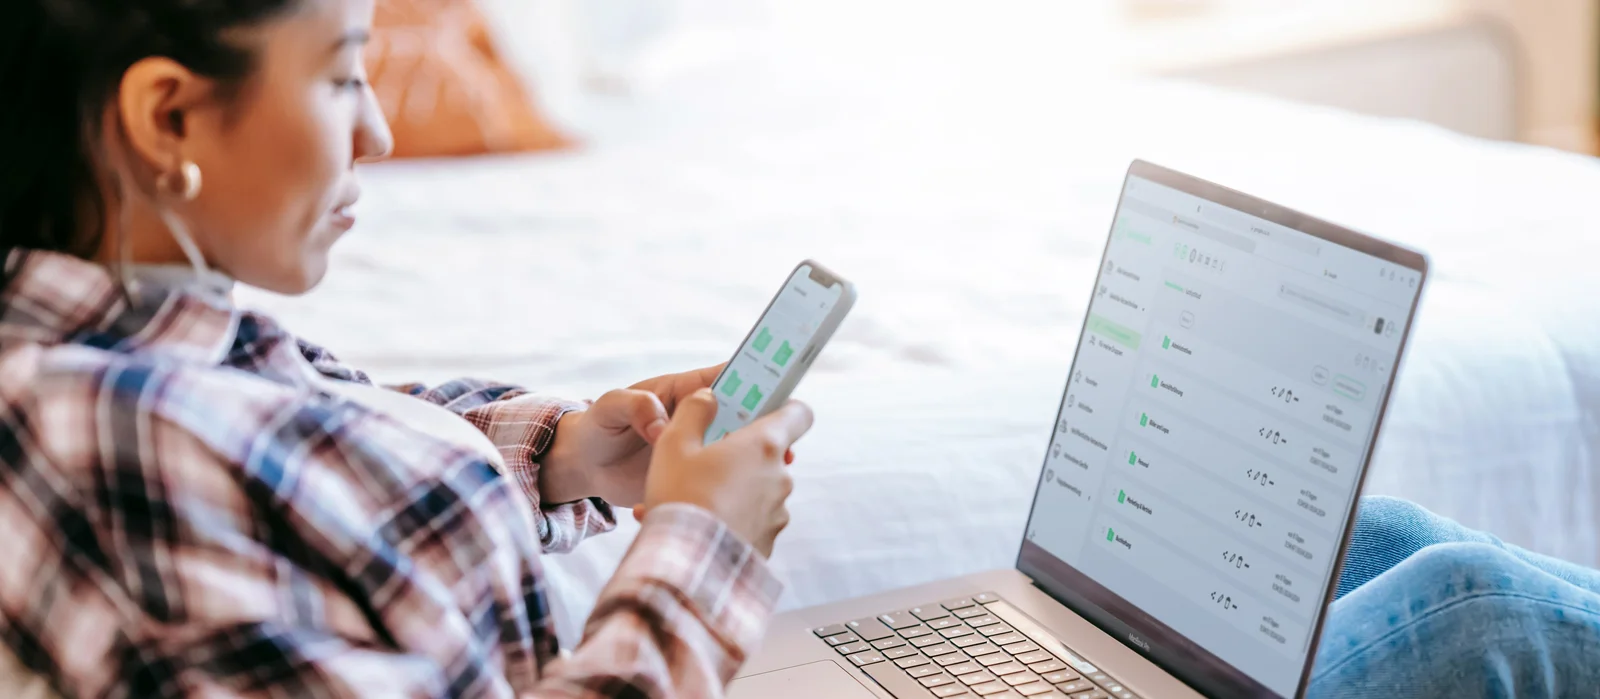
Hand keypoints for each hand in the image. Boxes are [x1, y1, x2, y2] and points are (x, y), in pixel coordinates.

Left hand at [540, 365, 793, 506]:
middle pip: (744, 416)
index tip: (779, 388)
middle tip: (783, 447)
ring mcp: (700, 449)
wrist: (584, 468)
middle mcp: (699, 419)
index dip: (755, 379)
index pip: (727, 378)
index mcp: (684, 392)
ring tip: (770, 478)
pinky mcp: (695, 477)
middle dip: (766, 428)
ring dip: (756, 463)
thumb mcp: (610, 407)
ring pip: (739, 452)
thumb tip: (661, 426)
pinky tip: (733, 504)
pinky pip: (719, 481)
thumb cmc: (597, 426)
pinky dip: (729, 491)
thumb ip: (635, 406)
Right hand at [640, 388, 812, 556]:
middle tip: (703, 464)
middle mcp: (780, 477)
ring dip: (729, 491)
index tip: (765, 410)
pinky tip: (695, 526)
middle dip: (738, 457)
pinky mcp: (768, 542)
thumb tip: (708, 397)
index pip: (799, 413)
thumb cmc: (681, 496)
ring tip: (687, 502)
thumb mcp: (674, 442)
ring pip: (755, 491)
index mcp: (764, 445)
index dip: (785, 408)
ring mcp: (778, 513)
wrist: (687, 564)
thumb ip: (694, 411)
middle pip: (768, 455)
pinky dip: (728, 520)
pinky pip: (749, 522)